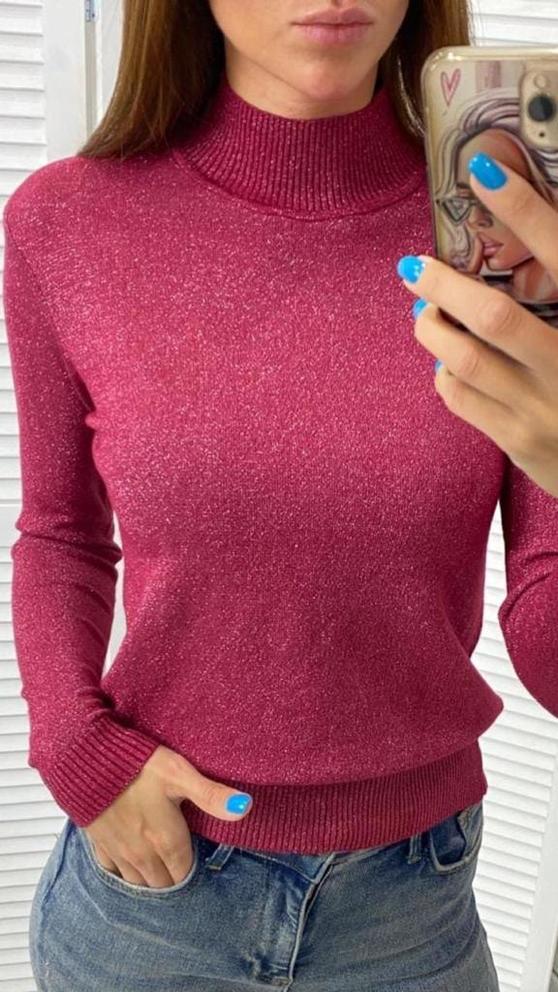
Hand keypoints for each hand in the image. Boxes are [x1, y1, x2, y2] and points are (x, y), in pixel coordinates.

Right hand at [81, 745, 252, 887]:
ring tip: (159, 867)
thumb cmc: (137, 765)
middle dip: (172, 878)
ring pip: (138, 882)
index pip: (184, 873)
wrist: (87, 760)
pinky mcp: (99, 844)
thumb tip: (245, 807)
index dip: (192, 869)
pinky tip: (129, 862)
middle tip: (180, 862)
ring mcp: (118, 852)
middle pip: (162, 883)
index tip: (197, 858)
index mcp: (167, 841)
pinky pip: (113, 872)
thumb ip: (211, 794)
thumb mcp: (179, 773)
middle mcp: (143, 854)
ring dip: (150, 879)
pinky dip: (124, 872)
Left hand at [397, 152, 557, 498]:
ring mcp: (542, 410)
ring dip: (432, 328)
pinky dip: (443, 371)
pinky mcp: (518, 441)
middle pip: (495, 318)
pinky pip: (460, 398)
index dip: (524, 209)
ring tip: (424, 309)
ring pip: (464, 362)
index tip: (483, 171)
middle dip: (446, 285)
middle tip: (415, 266)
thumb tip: (526, 231)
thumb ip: (557, 283)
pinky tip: (446, 358)